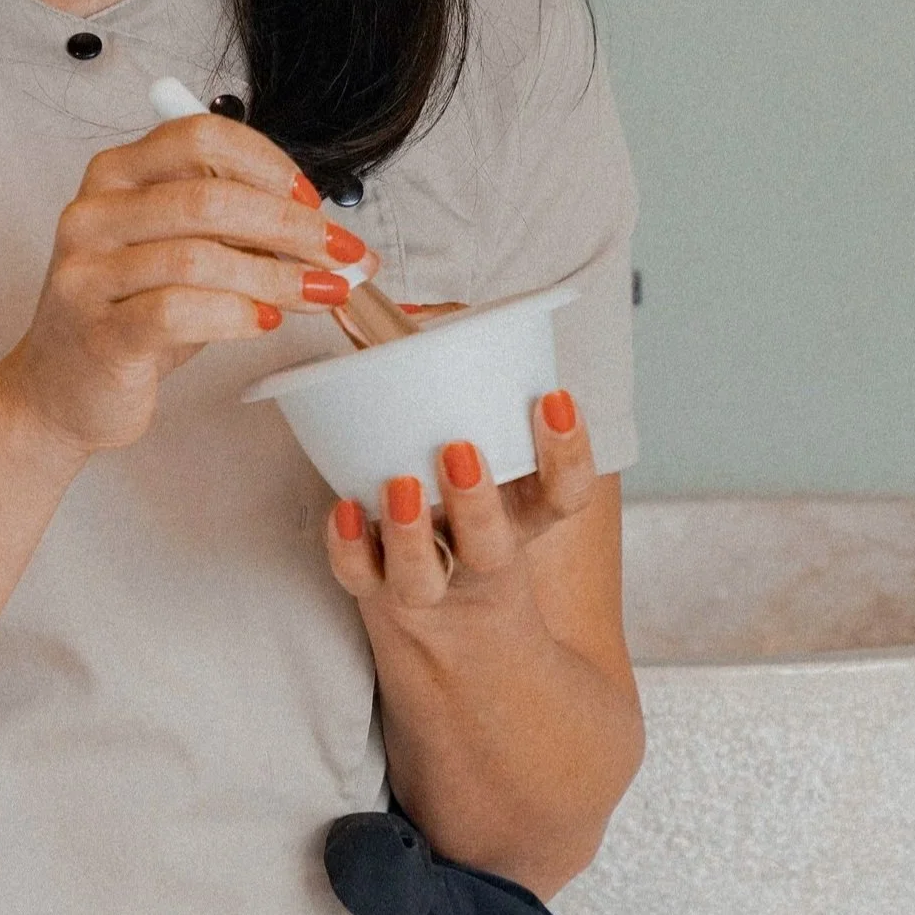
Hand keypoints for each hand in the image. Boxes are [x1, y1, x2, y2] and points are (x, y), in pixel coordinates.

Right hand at [0, 112, 377, 455]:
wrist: (61, 390)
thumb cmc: (130, 315)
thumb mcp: (184, 254)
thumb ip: (243, 233)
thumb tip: (332, 238)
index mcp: (118, 175)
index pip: (200, 135)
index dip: (267, 164)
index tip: (311, 201)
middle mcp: (94, 214)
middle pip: (209, 196)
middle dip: (290, 225)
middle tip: (338, 252)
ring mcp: (88, 273)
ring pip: (199, 256)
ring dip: (276, 274)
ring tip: (316, 292)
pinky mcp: (98, 333)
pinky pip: (177, 311)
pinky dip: (235, 314)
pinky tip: (264, 320)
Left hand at [324, 388, 599, 629]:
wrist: (444, 602)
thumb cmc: (460, 486)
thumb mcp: (486, 437)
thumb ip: (463, 376)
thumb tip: (422, 312)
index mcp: (524, 511)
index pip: (566, 494)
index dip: (569, 451)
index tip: (553, 397)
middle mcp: (482, 551)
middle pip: (493, 547)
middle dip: (478, 503)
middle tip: (460, 450)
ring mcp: (430, 578)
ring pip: (422, 577)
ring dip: (410, 533)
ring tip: (400, 486)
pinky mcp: (377, 587)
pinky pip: (359, 579)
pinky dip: (349, 546)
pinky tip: (344, 509)